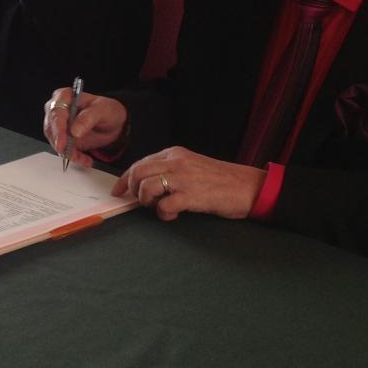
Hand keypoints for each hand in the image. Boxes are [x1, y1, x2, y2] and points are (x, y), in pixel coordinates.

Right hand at [43, 91, 127, 167]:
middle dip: (60, 143)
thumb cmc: (107, 111)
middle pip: (51, 128)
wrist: (113, 123)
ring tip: (84, 158)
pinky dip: (74, 157)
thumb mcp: (102, 110)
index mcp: (65, 96)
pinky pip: (63, 150)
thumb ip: (88, 117)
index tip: (62, 142)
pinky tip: (85, 159)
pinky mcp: (63, 138)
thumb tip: (74, 130)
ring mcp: (59, 125)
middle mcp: (58, 110)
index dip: (57, 128)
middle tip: (69, 154)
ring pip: (55, 141)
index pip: (56, 112)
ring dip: (69, 152)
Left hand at [115, 147, 265, 220]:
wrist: (249, 186)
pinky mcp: (191, 195)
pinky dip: (163, 213)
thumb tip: (145, 184)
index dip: (125, 178)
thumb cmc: (220, 180)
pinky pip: (164, 205)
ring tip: (161, 207)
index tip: (118, 190)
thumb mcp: (192, 167)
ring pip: (146, 187)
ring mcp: (183, 178)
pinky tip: (173, 214)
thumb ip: (170, 170)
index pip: (140, 163)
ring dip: (148, 201)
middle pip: (138, 173)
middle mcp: (176, 162)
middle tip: (137, 202)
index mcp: (175, 154)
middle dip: (131, 190)